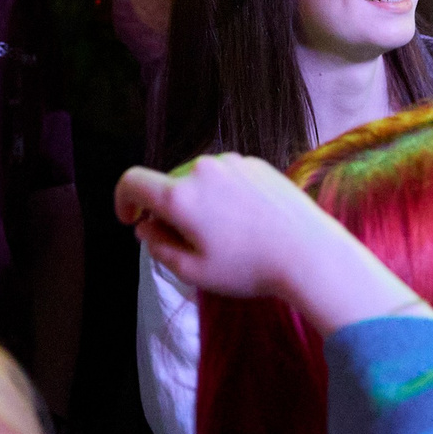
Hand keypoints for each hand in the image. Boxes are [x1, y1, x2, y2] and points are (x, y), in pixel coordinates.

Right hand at [115, 152, 425, 333]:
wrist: (309, 252)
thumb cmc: (248, 267)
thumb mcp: (193, 271)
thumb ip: (158, 247)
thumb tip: (145, 226)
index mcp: (180, 195)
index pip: (132, 181)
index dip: (123, 200)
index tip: (132, 220)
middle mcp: (201, 169)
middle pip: (167, 183)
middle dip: (167, 209)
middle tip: (188, 243)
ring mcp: (231, 162)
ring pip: (197, 179)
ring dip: (197, 201)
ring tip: (225, 236)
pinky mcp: (255, 163)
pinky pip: (225, 176)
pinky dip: (222, 194)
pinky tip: (245, 222)